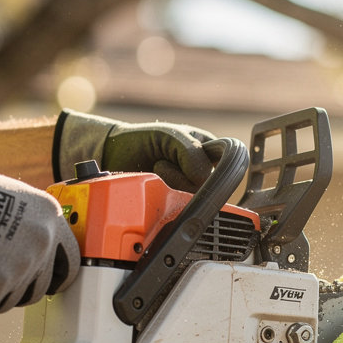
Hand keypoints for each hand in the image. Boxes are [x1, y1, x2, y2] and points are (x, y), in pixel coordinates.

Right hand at [0, 141, 79, 320]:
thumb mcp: (11, 196)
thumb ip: (30, 221)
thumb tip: (32, 242)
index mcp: (49, 217)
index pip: (70, 260)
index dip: (54, 275)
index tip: (45, 281)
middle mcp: (42, 242)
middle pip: (40, 287)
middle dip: (17, 289)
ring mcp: (20, 267)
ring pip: (11, 302)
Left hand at [53, 110, 215, 190]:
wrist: (114, 154)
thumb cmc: (142, 139)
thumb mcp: (169, 135)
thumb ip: (191, 151)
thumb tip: (202, 179)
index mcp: (209, 150)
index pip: (228, 162)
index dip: (208, 163)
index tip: (186, 157)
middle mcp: (203, 172)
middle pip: (208, 183)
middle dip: (180, 172)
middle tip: (162, 161)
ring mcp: (189, 190)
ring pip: (193, 197)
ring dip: (169, 182)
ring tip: (156, 171)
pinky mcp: (176, 205)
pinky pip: (179, 208)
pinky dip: (163, 195)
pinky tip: (154, 185)